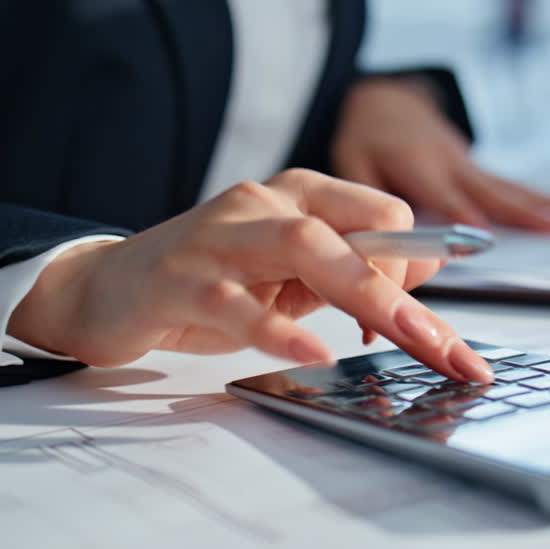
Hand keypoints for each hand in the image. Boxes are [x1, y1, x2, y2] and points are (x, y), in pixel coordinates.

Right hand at [6, 169, 493, 382]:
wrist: (104, 290)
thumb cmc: (212, 284)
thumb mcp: (294, 276)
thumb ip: (353, 270)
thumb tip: (427, 271)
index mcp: (300, 196)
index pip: (384, 214)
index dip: (413, 267)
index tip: (425, 327)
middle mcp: (263, 204)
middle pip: (353, 232)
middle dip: (406, 291)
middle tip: (444, 347)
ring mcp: (219, 239)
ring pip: (302, 247)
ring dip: (361, 293)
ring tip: (396, 336)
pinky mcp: (179, 281)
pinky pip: (235, 302)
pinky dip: (280, 330)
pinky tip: (314, 352)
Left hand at [332, 77, 549, 232]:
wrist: (386, 101)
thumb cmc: (365, 140)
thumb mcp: (349, 165)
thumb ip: (364, 206)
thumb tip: (377, 254)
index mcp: (415, 162)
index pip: (441, 194)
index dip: (462, 215)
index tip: (486, 238)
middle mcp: (449, 161)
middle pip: (489, 190)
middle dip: (522, 211)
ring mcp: (468, 163)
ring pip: (508, 187)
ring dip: (543, 204)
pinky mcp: (477, 168)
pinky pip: (510, 186)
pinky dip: (541, 199)